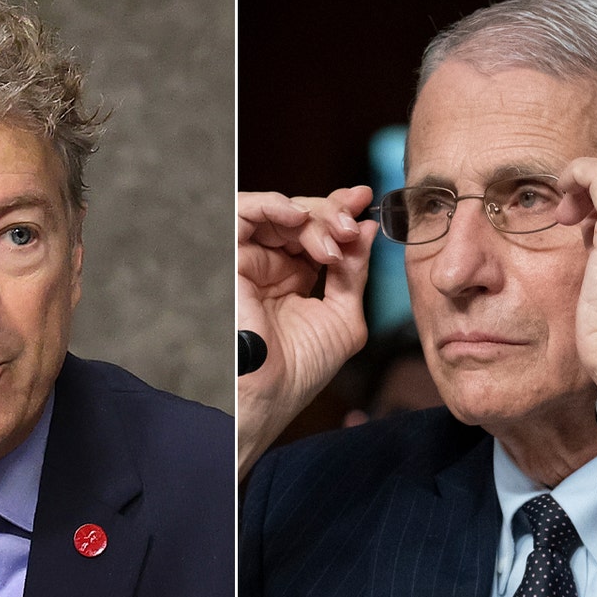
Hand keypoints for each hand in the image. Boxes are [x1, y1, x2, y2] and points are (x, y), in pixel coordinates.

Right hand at [237, 186, 375, 479]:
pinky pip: (244, 213)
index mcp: (296, 278)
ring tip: (336, 235)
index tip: (367, 202)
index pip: (319, 232)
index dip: (341, 213)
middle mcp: (272, 265)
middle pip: (303, 217)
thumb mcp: (344, 316)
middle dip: (334, 213)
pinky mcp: (229, 256)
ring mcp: (250, 259)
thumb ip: (354, 272)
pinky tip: (300, 218)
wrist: (268, 394)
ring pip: (280, 212)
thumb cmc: (300, 369)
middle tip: (354, 225)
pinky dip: (273, 206)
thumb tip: (367, 230)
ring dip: (314, 215)